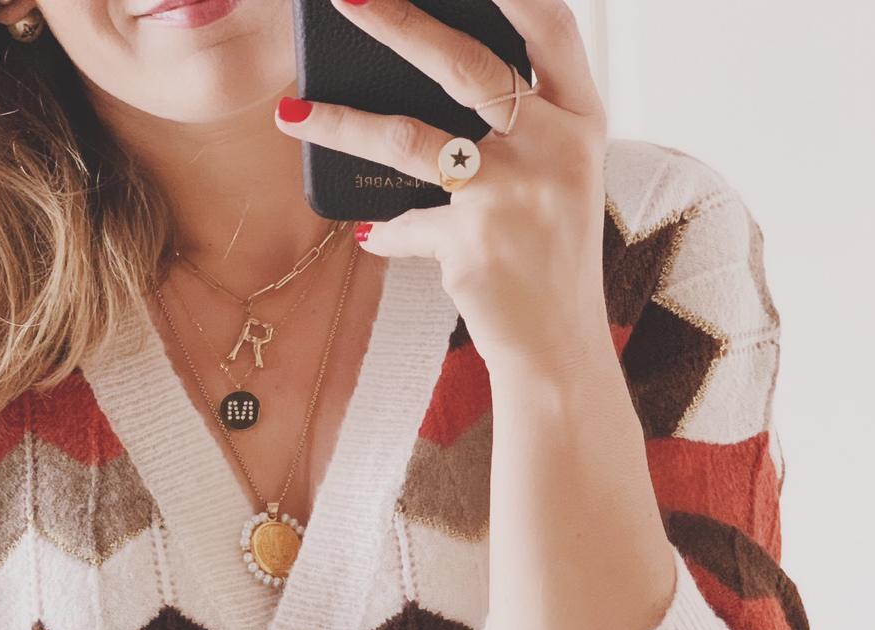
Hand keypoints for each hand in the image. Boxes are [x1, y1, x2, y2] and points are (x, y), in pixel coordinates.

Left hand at [274, 0, 610, 375]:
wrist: (558, 351)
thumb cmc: (553, 258)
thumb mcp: (561, 179)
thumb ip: (524, 126)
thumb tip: (435, 69)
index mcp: (582, 122)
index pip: (552, 28)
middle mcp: (553, 150)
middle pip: (467, 66)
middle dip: (398, 23)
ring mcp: (510, 197)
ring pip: (409, 140)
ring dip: (342, 123)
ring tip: (291, 110)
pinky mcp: (469, 246)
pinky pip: (404, 226)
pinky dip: (384, 231)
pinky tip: (366, 232)